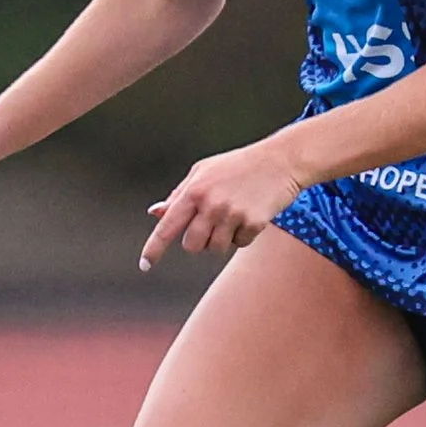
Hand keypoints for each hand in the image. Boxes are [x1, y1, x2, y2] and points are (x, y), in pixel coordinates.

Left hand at [139, 139, 307, 269]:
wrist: (281, 160)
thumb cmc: (237, 165)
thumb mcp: (204, 171)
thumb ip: (179, 194)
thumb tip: (155, 213)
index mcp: (194, 190)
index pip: (167, 226)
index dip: (154, 248)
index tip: (144, 266)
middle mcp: (211, 204)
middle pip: (192, 245)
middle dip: (200, 240)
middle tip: (213, 222)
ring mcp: (232, 214)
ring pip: (215, 248)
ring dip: (222, 239)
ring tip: (233, 215)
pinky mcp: (253, 222)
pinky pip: (240, 244)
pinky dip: (244, 235)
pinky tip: (250, 214)